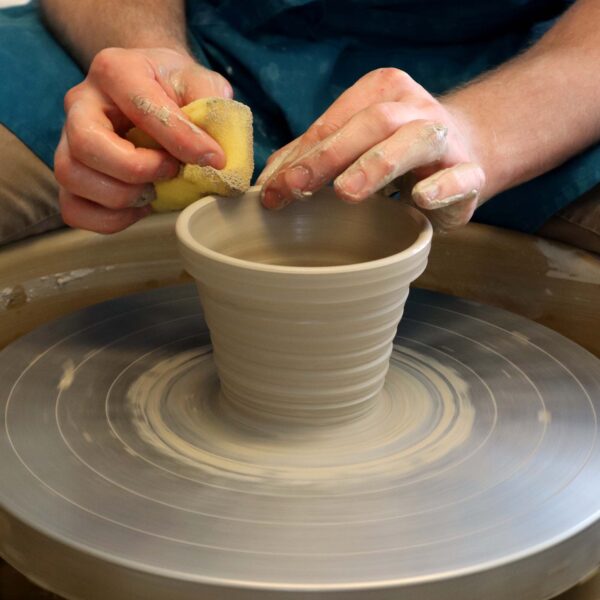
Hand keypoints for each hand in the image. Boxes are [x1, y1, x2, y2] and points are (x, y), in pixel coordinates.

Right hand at [55, 47, 232, 232]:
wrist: (152, 92)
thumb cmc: (174, 89)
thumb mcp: (199, 82)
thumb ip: (211, 103)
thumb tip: (216, 150)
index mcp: (116, 70)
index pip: (140, 107)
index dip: (181, 140)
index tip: (214, 159)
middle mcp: (81, 102)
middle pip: (87, 144)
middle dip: (136, 169)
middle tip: (171, 172)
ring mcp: (67, 139)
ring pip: (72, 176)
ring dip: (121, 196)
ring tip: (154, 192)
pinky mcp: (71, 174)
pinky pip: (74, 208)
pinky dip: (109, 219)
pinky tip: (139, 208)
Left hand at [258, 68, 485, 229]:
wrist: (466, 153)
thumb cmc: (398, 150)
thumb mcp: (356, 144)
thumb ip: (317, 155)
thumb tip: (271, 179)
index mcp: (380, 93)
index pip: (333, 123)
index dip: (299, 157)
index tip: (272, 189)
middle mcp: (413, 108)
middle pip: (369, 125)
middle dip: (328, 157)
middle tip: (296, 189)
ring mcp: (444, 138)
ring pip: (413, 142)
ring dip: (377, 165)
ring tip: (347, 192)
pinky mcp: (470, 173)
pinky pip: (459, 177)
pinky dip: (440, 187)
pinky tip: (420, 198)